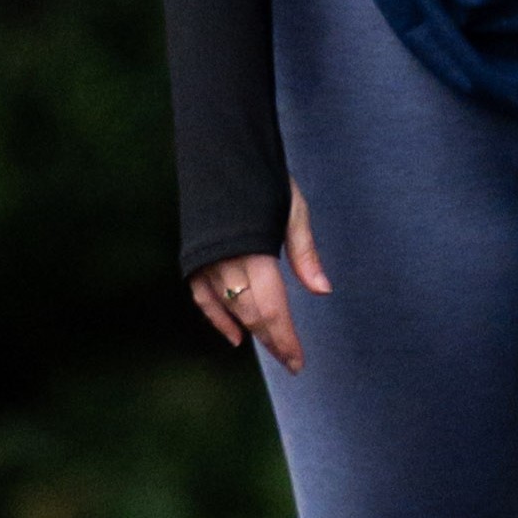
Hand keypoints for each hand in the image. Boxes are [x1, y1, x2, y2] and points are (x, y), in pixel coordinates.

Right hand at [191, 185, 329, 371]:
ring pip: (229, 308)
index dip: (285, 338)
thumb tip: (323, 291)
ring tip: (273, 348)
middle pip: (251, 313)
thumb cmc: (264, 180)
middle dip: (273, 340)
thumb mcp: (293, 210)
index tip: (298, 362)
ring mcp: (206, 261)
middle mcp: (226, 261)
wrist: (220, 154)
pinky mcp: (195, 258)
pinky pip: (204, 298)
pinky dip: (218, 318)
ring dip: (251, 330)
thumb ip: (305, 252)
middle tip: (292, 363)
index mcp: (254, 250)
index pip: (272, 308)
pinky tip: (235, 337)